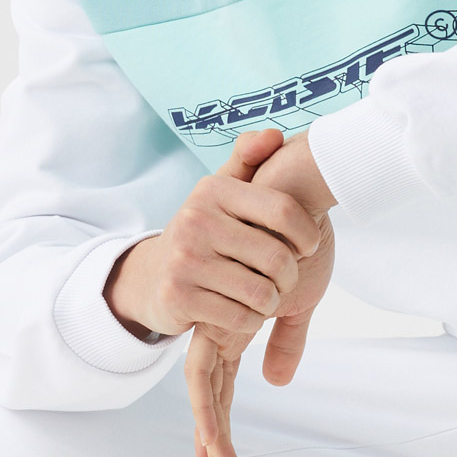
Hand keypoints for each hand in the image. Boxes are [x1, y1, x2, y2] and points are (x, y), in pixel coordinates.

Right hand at [105, 129, 324, 341]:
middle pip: (277, 258)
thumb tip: (275, 136)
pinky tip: (240, 311)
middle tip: (283, 280)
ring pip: (262, 294)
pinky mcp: (178, 297)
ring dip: (270, 302)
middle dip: (290, 277)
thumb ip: (249, 159)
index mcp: (214, 190)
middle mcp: (196, 219)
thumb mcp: (221, 192)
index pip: (284, 210)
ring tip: (262, 296)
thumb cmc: (204, 232)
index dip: (307, 234)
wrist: (150, 276)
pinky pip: (241, 318)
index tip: (307, 246)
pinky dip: (249, 320)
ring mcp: (184, 259)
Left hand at [113, 129, 334, 456]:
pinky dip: (212, 411)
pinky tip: (212, 442)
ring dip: (217, 436)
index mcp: (235, 317)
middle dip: (213, 437)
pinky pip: (209, 371)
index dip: (217, 418)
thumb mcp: (300, 295)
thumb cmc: (300, 231)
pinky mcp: (220, 310)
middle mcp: (220, 318)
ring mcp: (216, 314)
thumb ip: (286, 339)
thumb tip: (275, 381)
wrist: (294, 186)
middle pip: (207, 387)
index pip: (222, 377)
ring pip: (203, 388)